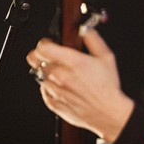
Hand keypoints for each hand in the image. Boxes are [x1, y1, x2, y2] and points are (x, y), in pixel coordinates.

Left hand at [26, 28, 133, 143]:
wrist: (107, 113)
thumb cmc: (107, 87)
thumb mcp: (106, 57)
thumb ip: (93, 39)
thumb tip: (85, 29)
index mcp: (73, 62)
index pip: (42, 48)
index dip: (43, 43)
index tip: (48, 44)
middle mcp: (60, 76)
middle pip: (35, 60)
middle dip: (41, 56)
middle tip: (49, 56)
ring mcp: (55, 90)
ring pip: (39, 75)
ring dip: (46, 72)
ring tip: (62, 73)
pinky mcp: (53, 103)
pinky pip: (43, 90)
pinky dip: (49, 86)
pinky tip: (63, 86)